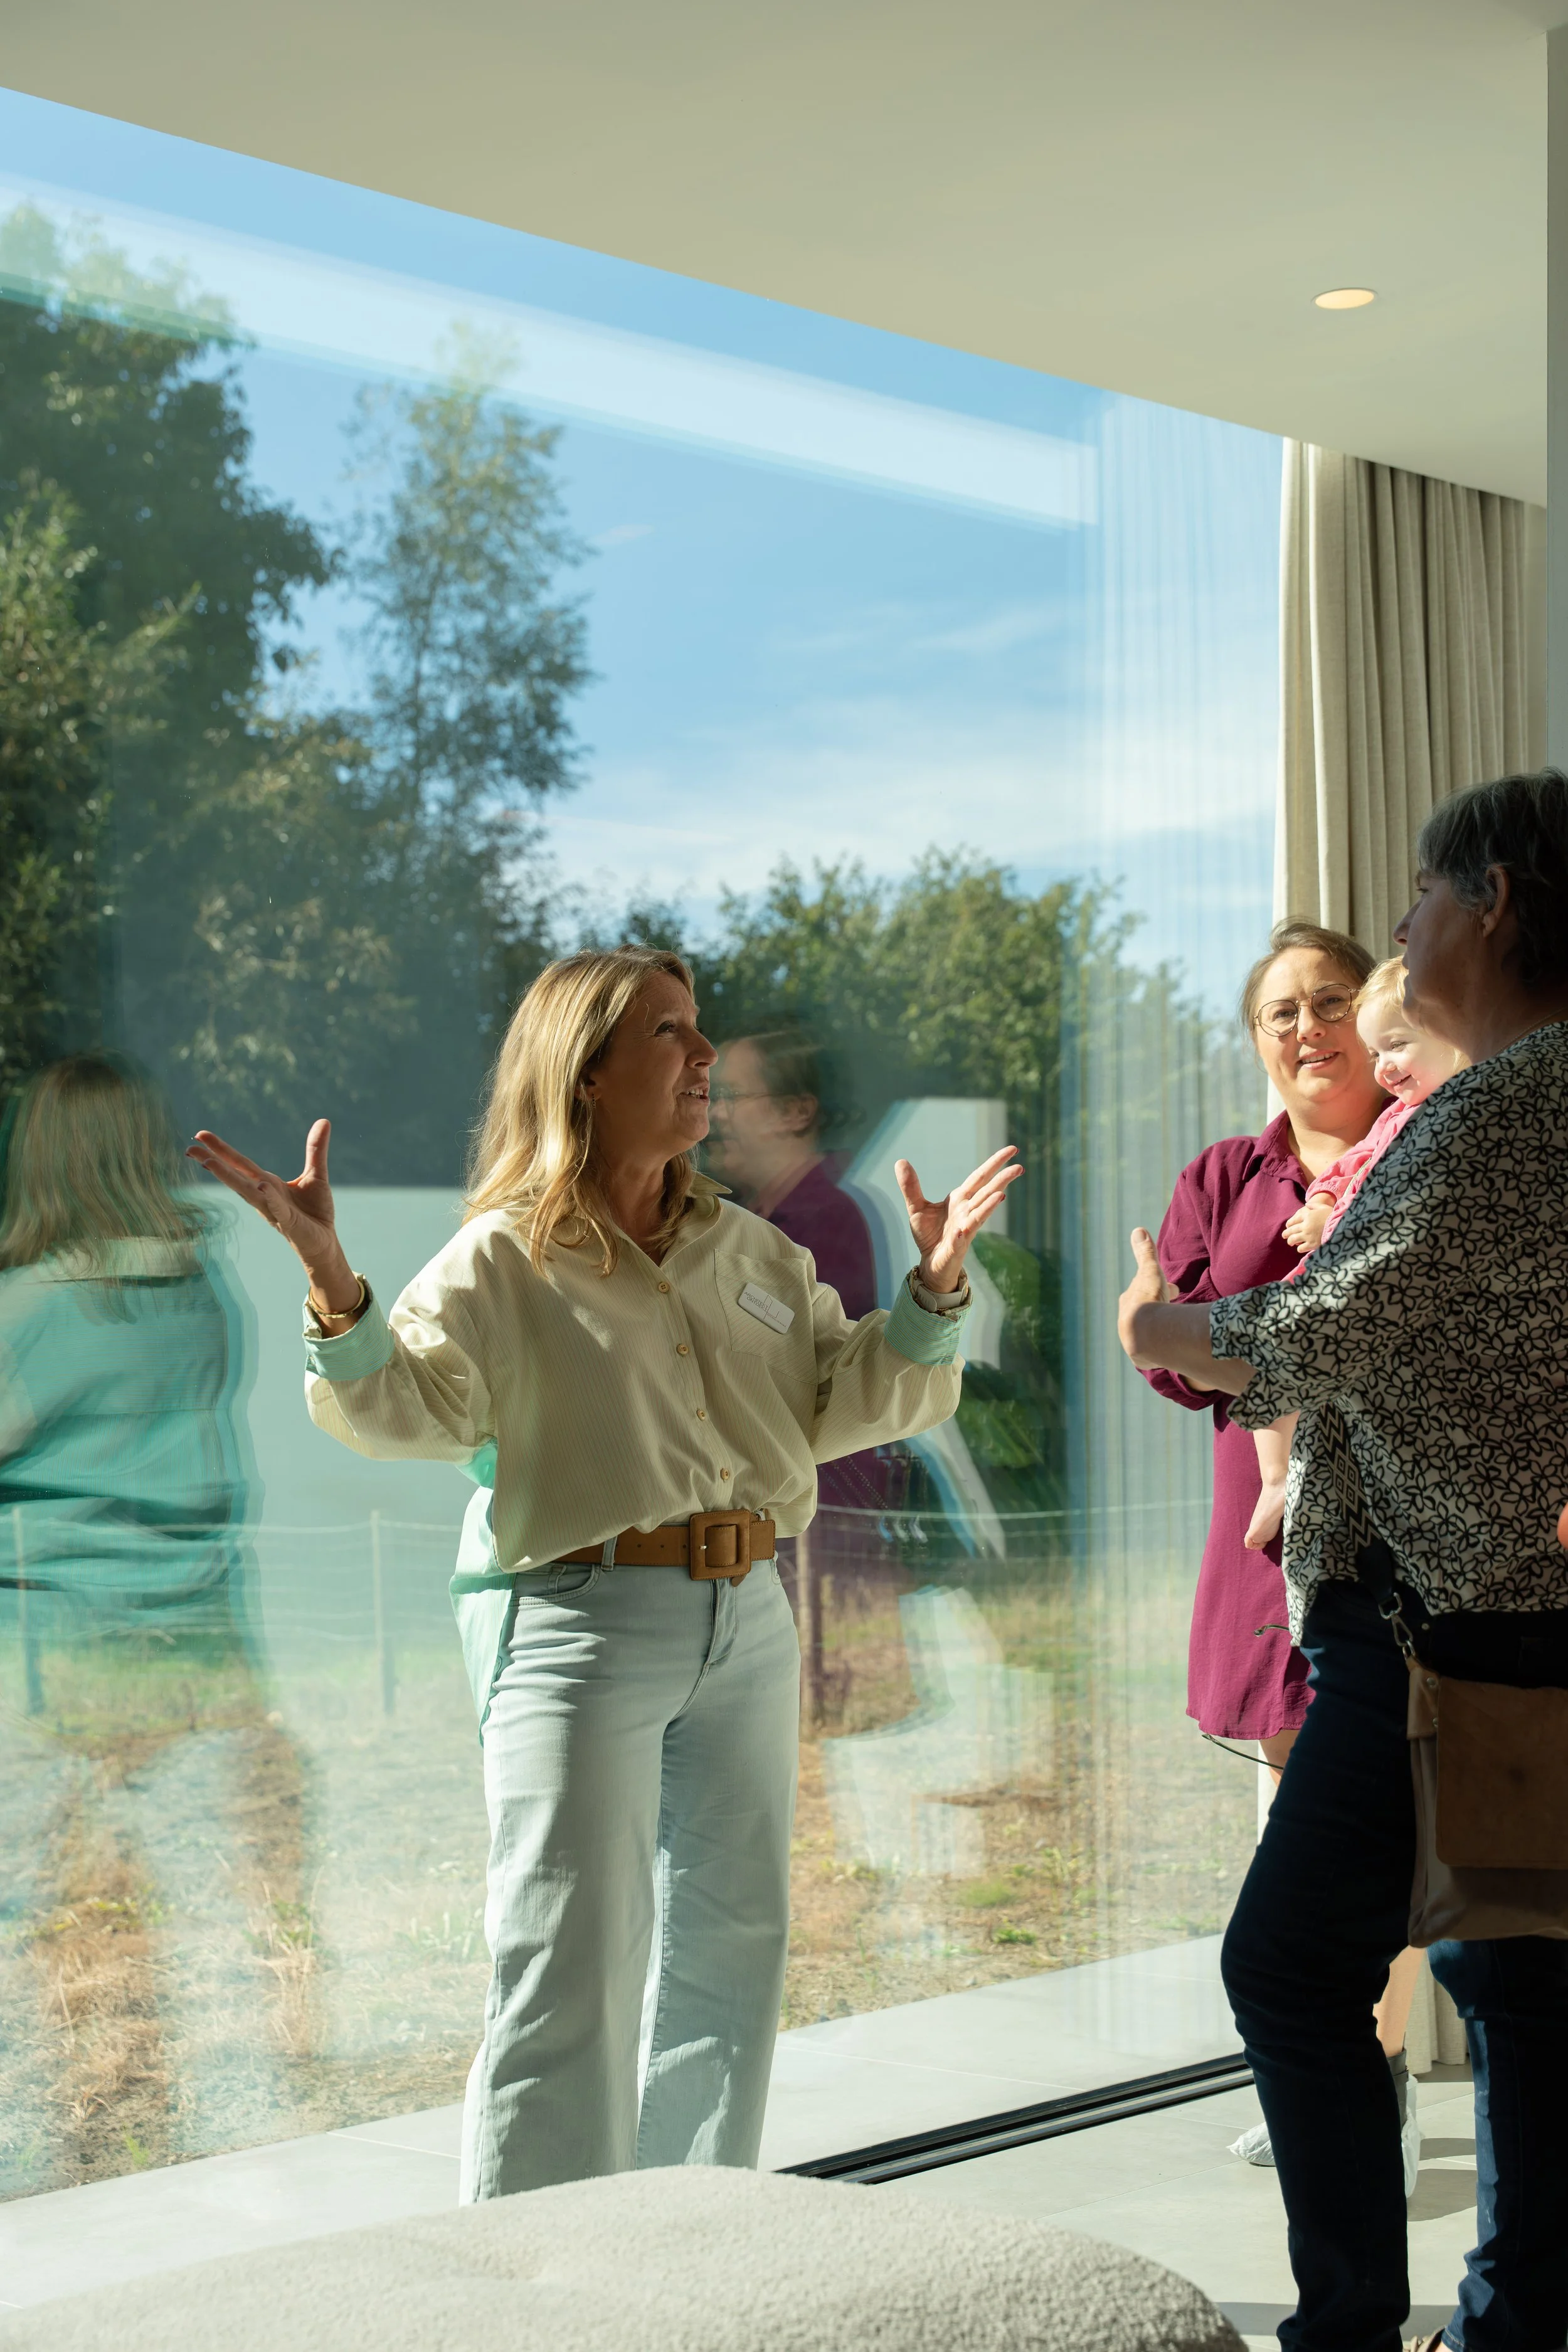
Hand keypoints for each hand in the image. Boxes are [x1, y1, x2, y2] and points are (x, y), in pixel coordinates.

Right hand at [186, 1120, 356, 1308]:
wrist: (325, 1242)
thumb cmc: (315, 1211)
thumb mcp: (316, 1174)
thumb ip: (316, 1149)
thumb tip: (323, 1120)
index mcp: (267, 1183)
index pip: (240, 1163)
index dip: (221, 1149)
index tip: (200, 1135)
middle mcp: (263, 1195)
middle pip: (235, 1175)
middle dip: (213, 1162)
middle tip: (190, 1148)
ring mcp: (273, 1209)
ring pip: (248, 1191)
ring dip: (229, 1177)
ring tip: (209, 1162)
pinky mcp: (289, 1222)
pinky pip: (277, 1208)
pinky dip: (269, 1197)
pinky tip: (261, 1186)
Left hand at [896, 1146, 1021, 1292]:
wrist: (930, 1263)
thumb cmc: (929, 1235)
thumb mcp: (916, 1208)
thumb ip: (910, 1186)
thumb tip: (901, 1161)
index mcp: (959, 1199)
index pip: (980, 1178)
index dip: (994, 1163)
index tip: (1012, 1150)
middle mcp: (966, 1212)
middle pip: (987, 1192)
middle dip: (1002, 1180)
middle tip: (1019, 1166)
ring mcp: (964, 1230)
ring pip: (979, 1215)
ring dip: (989, 1205)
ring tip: (1001, 1194)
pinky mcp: (956, 1248)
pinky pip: (959, 1241)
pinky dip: (961, 1235)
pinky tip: (962, 1230)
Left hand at [1117, 1227, 1170, 1361]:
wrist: (1146, 1335)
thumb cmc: (1148, 1300)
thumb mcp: (1150, 1272)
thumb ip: (1145, 1253)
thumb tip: (1138, 1230)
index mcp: (1129, 1301)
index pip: (1143, 1290)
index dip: (1157, 1287)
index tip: (1173, 1288)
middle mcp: (1127, 1320)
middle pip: (1144, 1311)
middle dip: (1158, 1306)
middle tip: (1173, 1306)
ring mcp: (1133, 1339)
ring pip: (1147, 1330)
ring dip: (1159, 1326)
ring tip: (1172, 1327)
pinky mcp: (1141, 1356)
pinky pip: (1152, 1348)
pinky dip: (1160, 1344)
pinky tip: (1168, 1346)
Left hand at [1283, 1200, 1331, 1254]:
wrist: (1342, 1226)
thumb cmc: (1332, 1216)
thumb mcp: (1323, 1207)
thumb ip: (1313, 1205)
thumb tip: (1306, 1204)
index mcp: (1307, 1215)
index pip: (1292, 1221)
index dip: (1288, 1224)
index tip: (1288, 1227)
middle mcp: (1305, 1225)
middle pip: (1290, 1231)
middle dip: (1286, 1234)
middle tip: (1285, 1236)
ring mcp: (1308, 1235)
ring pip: (1293, 1240)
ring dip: (1290, 1241)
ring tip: (1290, 1242)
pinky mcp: (1312, 1244)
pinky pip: (1300, 1248)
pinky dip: (1299, 1248)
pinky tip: (1301, 1247)